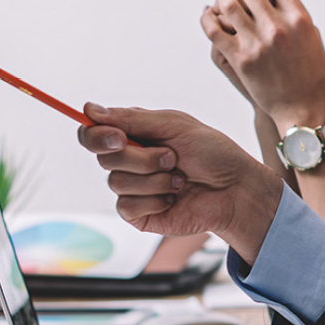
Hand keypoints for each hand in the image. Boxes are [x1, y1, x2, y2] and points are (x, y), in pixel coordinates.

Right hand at [77, 103, 282, 262]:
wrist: (235, 188)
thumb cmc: (212, 153)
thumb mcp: (174, 125)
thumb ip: (132, 119)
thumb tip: (89, 110)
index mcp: (135, 135)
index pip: (93, 132)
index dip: (96, 135)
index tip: (118, 137)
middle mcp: (129, 160)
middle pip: (104, 157)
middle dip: (141, 158)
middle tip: (172, 157)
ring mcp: (133, 188)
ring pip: (117, 182)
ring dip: (155, 179)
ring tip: (181, 178)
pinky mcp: (139, 214)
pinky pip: (127, 206)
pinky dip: (155, 199)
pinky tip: (175, 197)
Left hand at [200, 0, 324, 127]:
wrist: (303, 109)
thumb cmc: (311, 74)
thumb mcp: (312, 37)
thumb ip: (293, 12)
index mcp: (299, 18)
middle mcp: (278, 27)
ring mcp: (257, 43)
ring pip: (228, 5)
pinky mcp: (240, 59)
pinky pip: (215, 30)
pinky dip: (207, 17)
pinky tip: (206, 12)